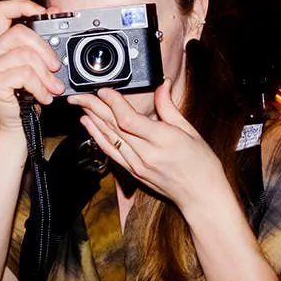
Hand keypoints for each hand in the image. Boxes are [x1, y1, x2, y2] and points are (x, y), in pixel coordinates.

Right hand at [0, 0, 65, 132]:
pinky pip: (24, 74)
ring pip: (24, 55)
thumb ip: (41, 39)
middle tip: (56, 66)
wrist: (18, 126)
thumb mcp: (37, 63)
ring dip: (45, 74)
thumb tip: (54, 11)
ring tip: (53, 88)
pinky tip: (44, 97)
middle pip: (18, 32)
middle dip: (44, 48)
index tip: (45, 12)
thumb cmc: (27, 94)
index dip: (23, 5)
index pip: (1, 10)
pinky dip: (40, 86)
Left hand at [70, 83, 228, 212]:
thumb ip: (170, 107)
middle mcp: (146, 154)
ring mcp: (137, 165)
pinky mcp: (133, 173)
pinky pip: (110, 152)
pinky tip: (89, 125)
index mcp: (163, 140)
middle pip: (113, 126)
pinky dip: (97, 137)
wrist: (201, 196)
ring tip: (79, 105)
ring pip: (108, 138)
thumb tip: (162, 84)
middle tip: (79, 94)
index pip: (128, 119)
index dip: (113, 102)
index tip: (104, 89)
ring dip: (92, 120)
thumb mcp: (190, 130)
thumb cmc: (201, 163)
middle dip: (94, 107)